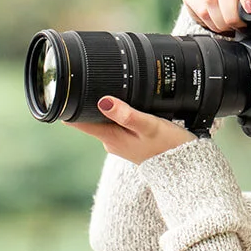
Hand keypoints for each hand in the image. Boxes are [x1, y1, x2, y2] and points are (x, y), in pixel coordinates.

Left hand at [67, 96, 196, 164]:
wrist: (185, 168)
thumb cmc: (168, 147)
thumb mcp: (148, 126)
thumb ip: (126, 114)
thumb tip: (103, 100)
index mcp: (110, 137)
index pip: (78, 121)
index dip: (69, 106)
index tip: (66, 91)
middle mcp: (111, 142)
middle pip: (91, 117)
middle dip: (92, 102)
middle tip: (96, 82)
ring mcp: (121, 144)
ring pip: (107, 121)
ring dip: (110, 109)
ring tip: (119, 94)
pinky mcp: (131, 143)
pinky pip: (119, 125)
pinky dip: (122, 115)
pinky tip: (134, 109)